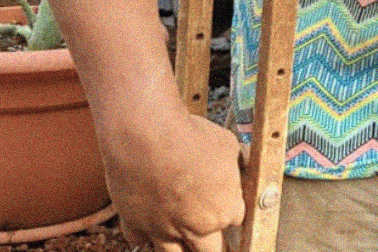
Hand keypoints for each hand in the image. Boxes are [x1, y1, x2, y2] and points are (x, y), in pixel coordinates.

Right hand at [101, 104, 244, 251]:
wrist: (147, 137)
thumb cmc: (191, 138)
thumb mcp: (228, 145)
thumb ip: (237, 162)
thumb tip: (243, 163)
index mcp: (224, 210)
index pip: (235, 220)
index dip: (230, 209)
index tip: (225, 201)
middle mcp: (196, 227)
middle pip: (209, 249)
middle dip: (210, 240)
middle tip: (207, 229)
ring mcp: (163, 230)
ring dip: (180, 246)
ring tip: (182, 234)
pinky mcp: (135, 225)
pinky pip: (140, 241)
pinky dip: (146, 234)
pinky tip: (151, 225)